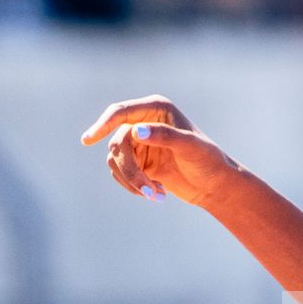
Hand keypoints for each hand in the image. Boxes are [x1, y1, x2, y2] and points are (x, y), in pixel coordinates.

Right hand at [80, 95, 241, 208]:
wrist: (214, 185)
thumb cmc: (207, 160)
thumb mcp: (189, 146)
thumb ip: (164, 136)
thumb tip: (136, 131)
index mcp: (156, 108)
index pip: (120, 112)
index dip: (102, 124)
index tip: (88, 140)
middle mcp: (144, 122)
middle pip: (117, 143)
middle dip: (130, 170)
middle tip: (147, 191)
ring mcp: (139, 142)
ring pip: (116, 160)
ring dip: (133, 181)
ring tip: (157, 195)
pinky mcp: (138, 162)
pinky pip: (120, 174)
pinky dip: (133, 186)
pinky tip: (156, 193)